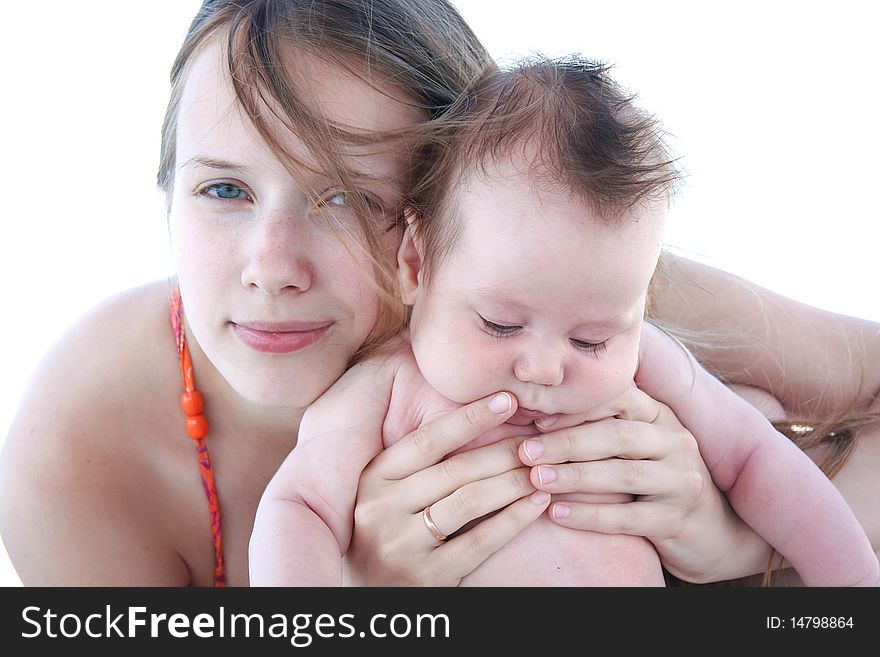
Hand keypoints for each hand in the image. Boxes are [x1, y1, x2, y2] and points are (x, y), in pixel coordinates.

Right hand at [346, 392, 550, 585]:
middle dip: (503, 452)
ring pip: (470, 501)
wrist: (370, 595)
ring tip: (542, 470)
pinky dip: (514, 518)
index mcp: (373, 478)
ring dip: (514, 482)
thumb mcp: (388, 493)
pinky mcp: (427, 576)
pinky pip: (481, 541)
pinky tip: (537, 503)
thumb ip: (420, 464)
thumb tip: (479, 418)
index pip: (428, 440)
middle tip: (538, 441)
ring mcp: (402, 544)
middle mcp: (381, 508)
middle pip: (455, 470)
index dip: (471, 417)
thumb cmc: (389, 532)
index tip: (508, 400)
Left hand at [519, 388, 756, 582]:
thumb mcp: (637, 447)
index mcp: (660, 416)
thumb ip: (602, 427)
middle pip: (617, 435)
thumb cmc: (655, 481)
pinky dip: (589, 515)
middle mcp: (676, 442)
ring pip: (623, 474)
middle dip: (567, 442)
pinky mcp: (677, 520)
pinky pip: (628, 517)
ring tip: (535, 480)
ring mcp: (681, 481)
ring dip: (574, 476)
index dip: (577, 407)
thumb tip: (536, 416)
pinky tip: (557, 514)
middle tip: (526, 452)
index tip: (537, 420)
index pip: (619, 398)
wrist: (711, 533)